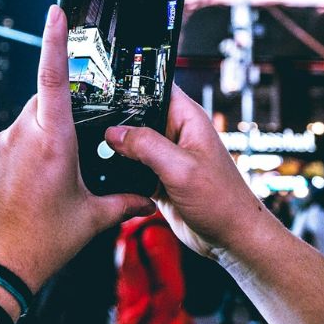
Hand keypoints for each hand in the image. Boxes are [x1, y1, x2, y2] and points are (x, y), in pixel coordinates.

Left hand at [0, 5, 154, 291]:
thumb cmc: (44, 243)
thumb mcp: (92, 220)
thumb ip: (125, 201)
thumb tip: (150, 197)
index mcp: (53, 141)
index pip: (55, 77)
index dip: (56, 40)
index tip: (56, 11)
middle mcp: (19, 135)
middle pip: (43, 105)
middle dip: (58, 119)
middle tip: (69, 157)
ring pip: (21, 129)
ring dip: (34, 146)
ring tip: (40, 189)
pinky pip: (0, 147)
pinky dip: (13, 161)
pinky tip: (18, 194)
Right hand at [104, 87, 267, 261]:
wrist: (230, 237)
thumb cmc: (222, 201)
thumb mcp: (181, 168)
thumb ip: (147, 146)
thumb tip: (114, 133)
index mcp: (188, 119)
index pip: (156, 88)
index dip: (133, 86)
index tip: (105, 91)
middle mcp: (176, 133)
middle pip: (138, 115)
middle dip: (117, 122)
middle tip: (93, 129)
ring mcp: (166, 156)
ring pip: (131, 143)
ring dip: (117, 150)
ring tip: (98, 154)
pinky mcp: (158, 177)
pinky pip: (132, 168)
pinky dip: (121, 171)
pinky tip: (108, 175)